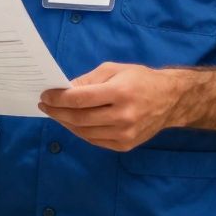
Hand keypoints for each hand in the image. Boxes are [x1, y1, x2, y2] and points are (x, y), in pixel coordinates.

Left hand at [38, 62, 184, 151]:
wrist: (170, 100)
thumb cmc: (140, 79)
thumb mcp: (114, 69)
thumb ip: (88, 80)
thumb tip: (64, 89)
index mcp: (120, 92)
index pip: (80, 99)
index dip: (58, 98)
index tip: (45, 95)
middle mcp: (123, 116)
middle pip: (79, 118)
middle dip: (57, 112)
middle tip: (45, 106)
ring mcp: (125, 134)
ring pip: (84, 132)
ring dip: (66, 123)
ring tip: (56, 114)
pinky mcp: (125, 145)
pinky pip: (95, 140)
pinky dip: (80, 132)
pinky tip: (73, 122)